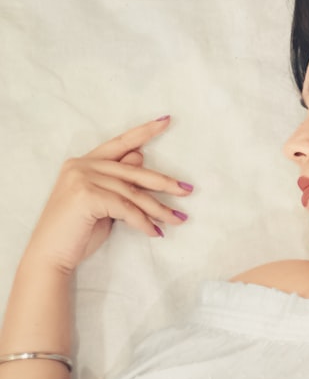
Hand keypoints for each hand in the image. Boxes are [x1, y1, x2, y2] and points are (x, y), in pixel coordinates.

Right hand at [22, 117, 190, 274]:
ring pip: (133, 193)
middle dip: (164, 182)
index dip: (144, 132)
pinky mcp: (86, 196)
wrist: (49, 257)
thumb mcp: (104, 202)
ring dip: (159, 209)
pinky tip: (155, 232)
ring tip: (178, 219)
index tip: (166, 121)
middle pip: (133, 171)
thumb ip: (119, 181)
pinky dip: (144, 222)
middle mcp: (81, 165)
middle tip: (188, 190)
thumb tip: (141, 157)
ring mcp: (82, 179)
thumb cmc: (77, 232)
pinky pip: (126, 208)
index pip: (119, 143)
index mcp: (83, 162)